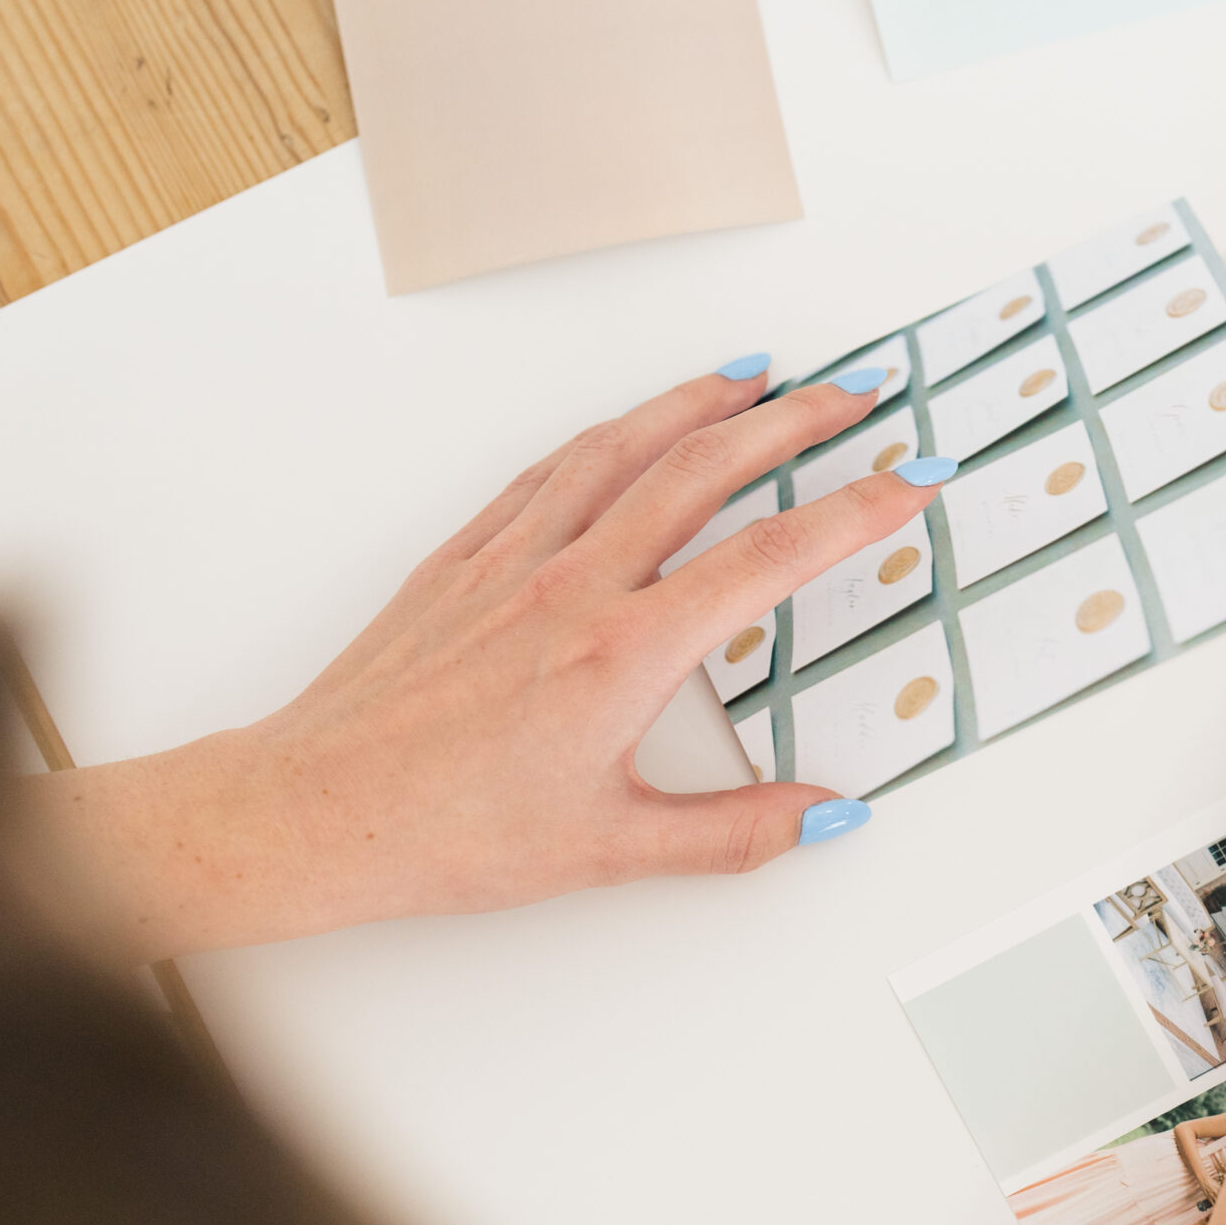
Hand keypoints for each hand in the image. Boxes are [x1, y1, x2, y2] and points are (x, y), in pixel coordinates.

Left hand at [24, 358, 950, 957]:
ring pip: (625, 446)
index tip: (911, 482)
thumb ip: (735, 832)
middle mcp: (576, 584)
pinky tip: (633, 425)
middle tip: (857, 393)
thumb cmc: (445, 832)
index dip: (857, 512)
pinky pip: (551, 468)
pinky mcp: (465, 557)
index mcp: (626, 652)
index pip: (771, 559)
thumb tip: (827, 817)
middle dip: (796, 420)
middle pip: (707, 468)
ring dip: (701, 401)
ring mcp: (516, 558)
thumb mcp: (613, 849)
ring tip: (759, 375)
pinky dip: (610, 433)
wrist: (314, 811)